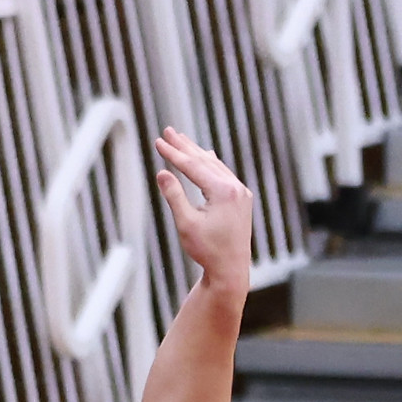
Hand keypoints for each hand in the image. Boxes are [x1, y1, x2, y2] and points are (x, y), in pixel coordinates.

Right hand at [154, 127, 253, 295]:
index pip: (193, 166)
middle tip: (168, 131)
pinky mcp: (243, 200)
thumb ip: (174, 196)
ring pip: (216, 166)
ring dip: (197, 154)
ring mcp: (242, 193)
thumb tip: (162, 173)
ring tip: (182, 140)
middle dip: (185, 146)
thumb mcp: (186, 224)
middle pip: (205, 161)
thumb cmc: (206, 250)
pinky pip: (224, 175)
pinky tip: (206, 157)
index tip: (158, 141)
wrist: (230, 270)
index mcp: (223, 192)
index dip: (173, 153)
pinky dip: (211, 165)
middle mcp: (236, 188)